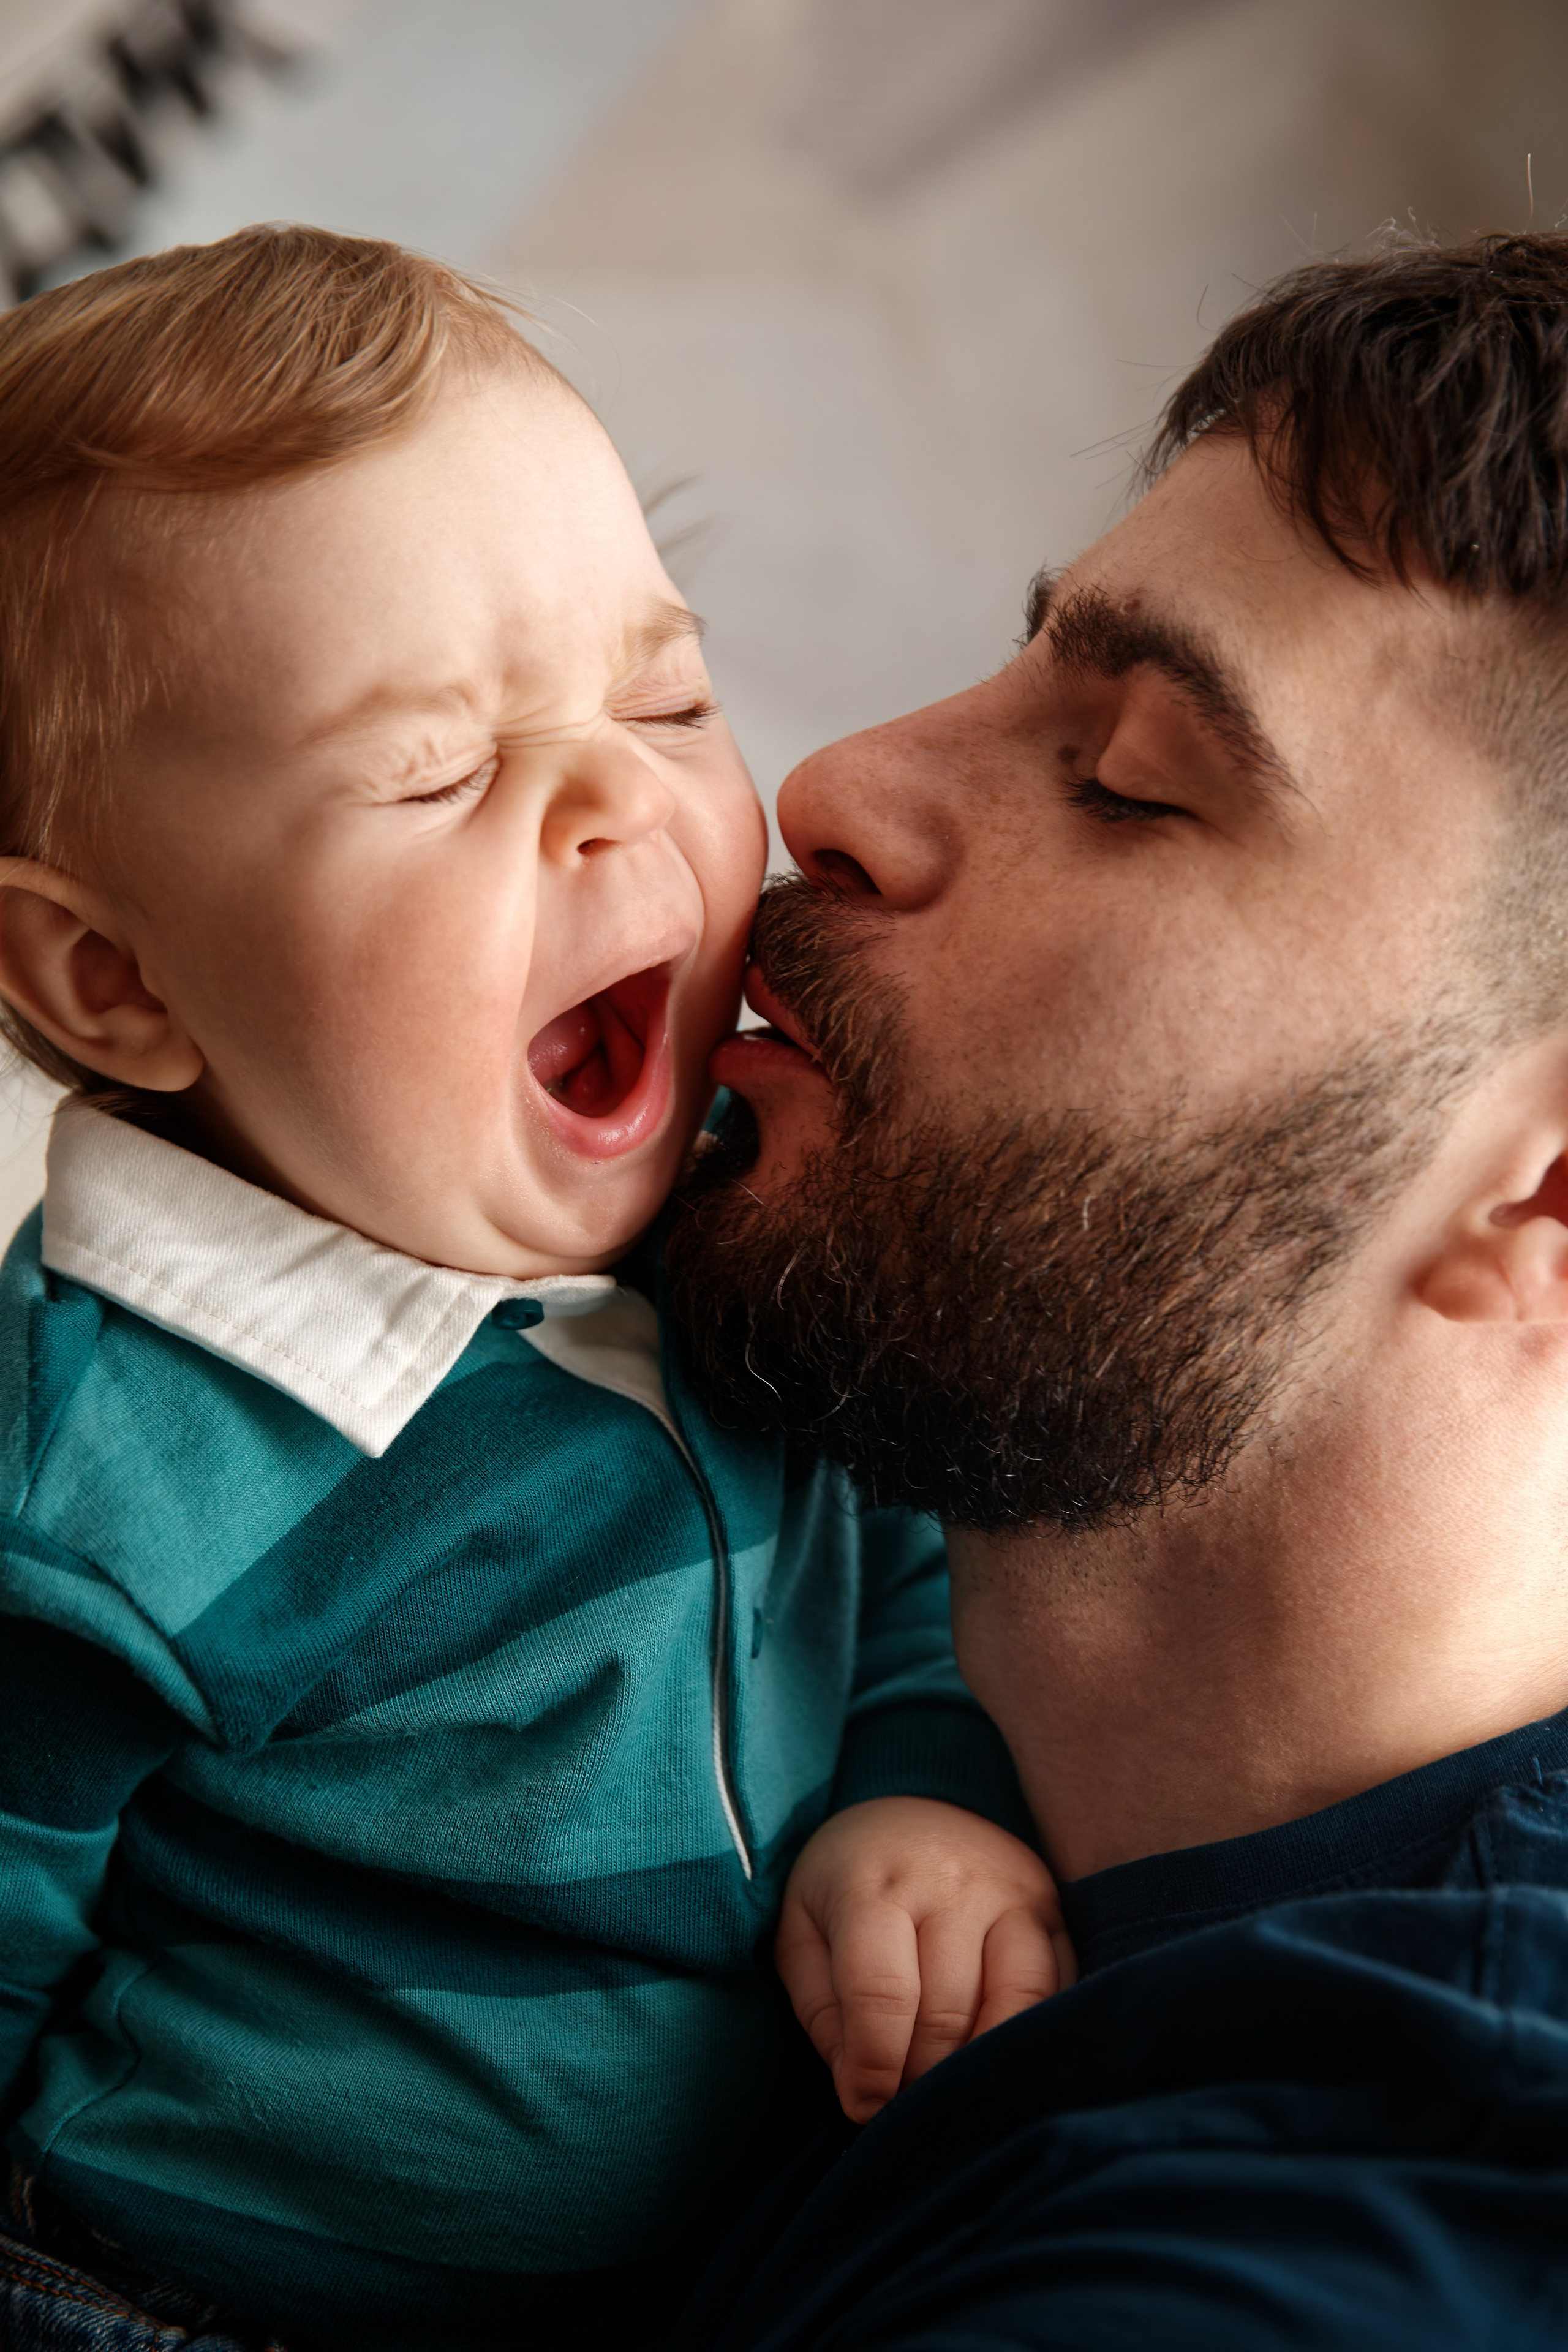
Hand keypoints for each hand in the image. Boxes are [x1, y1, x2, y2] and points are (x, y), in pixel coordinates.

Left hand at [776, 1795, 1074, 2123]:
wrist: (918, 1804)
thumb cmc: (851, 1882)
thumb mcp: (803, 1931)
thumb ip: (823, 2013)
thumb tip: (862, 2095)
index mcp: (874, 1884)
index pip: (882, 1994)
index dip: (874, 2068)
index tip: (865, 2107)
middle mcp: (949, 1882)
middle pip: (947, 2013)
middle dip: (921, 2077)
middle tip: (903, 2098)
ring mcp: (1011, 1893)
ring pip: (1015, 2004)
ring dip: (978, 2064)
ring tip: (948, 2083)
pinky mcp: (1053, 1909)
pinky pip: (1057, 1990)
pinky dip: (1029, 2036)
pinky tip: (996, 2054)